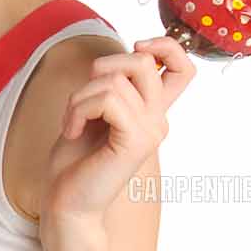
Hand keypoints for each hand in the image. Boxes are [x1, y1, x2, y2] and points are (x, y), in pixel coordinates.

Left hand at [43, 37, 195, 222]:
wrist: (67, 203)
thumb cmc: (73, 162)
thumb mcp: (91, 112)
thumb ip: (109, 86)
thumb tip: (112, 59)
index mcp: (151, 112)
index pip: (183, 68)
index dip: (165, 46)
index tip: (136, 47)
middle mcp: (157, 119)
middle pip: (144, 61)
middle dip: (102, 67)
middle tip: (81, 100)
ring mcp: (150, 130)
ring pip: (116, 80)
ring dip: (79, 97)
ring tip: (72, 123)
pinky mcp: (135, 141)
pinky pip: (108, 100)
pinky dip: (78, 110)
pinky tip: (71, 131)